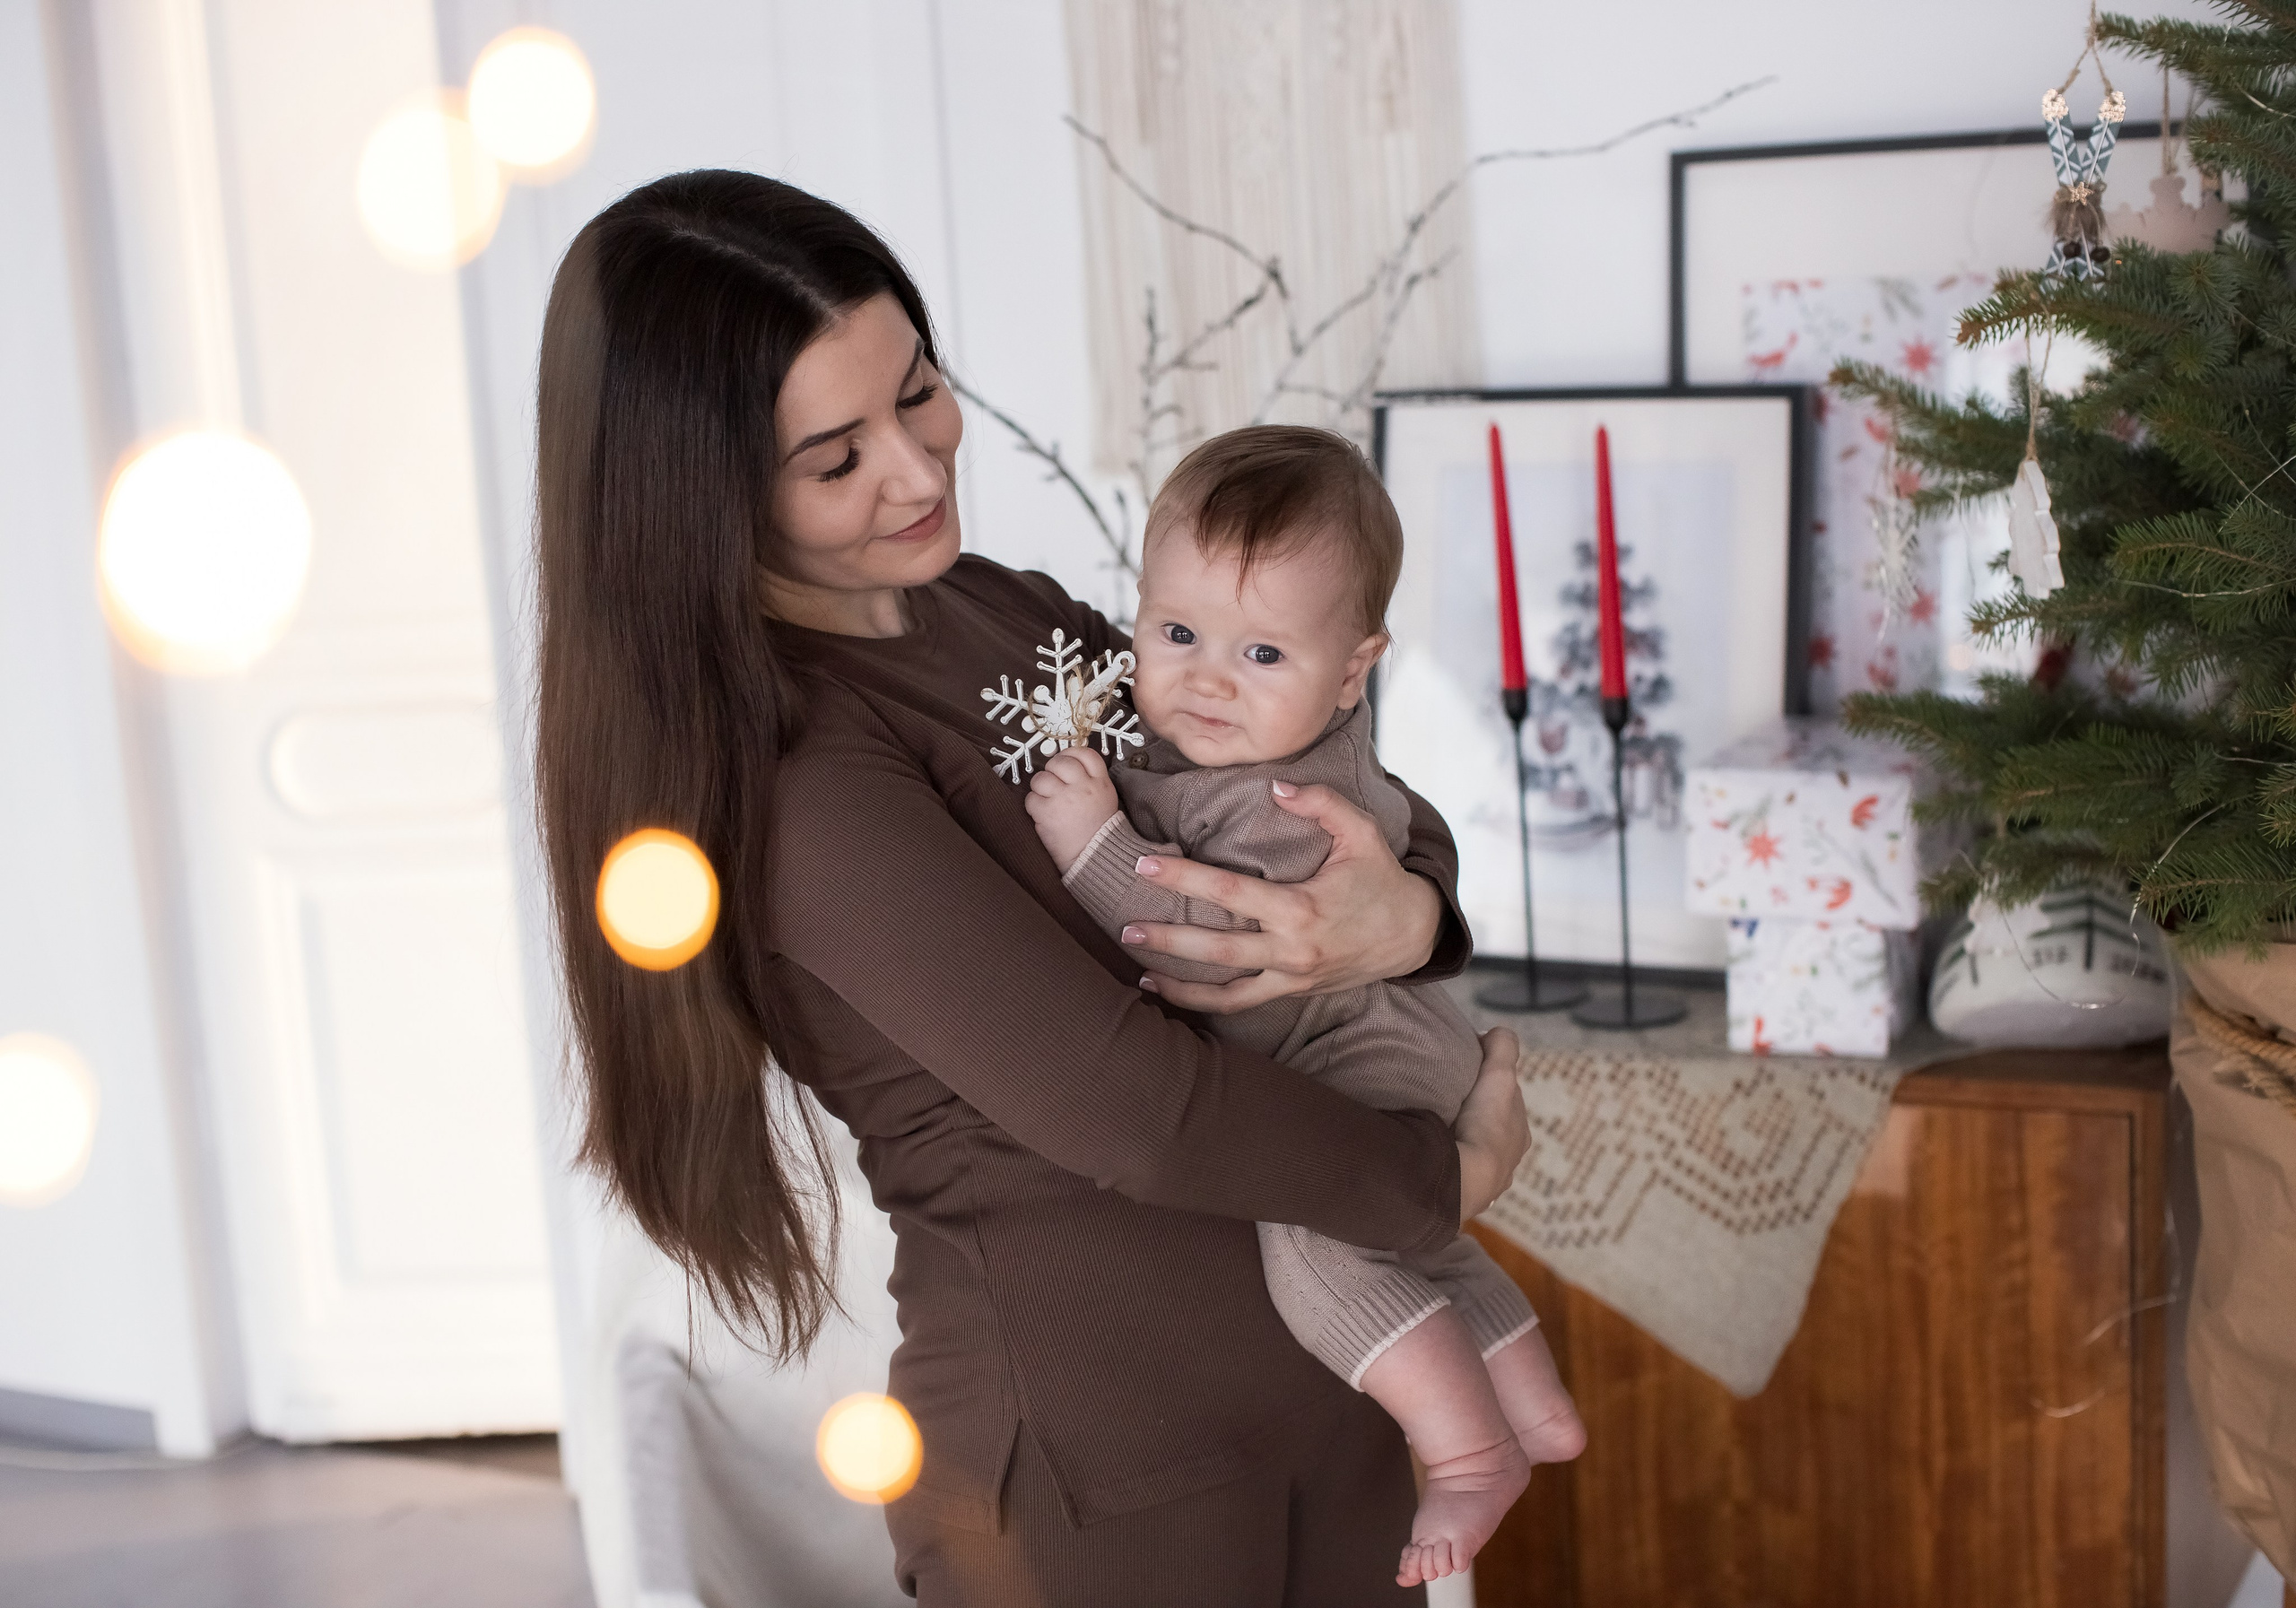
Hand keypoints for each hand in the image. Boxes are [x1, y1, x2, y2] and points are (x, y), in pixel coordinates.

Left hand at [1025, 747, 1120, 872]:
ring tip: (1046, 800)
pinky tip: (1042, 814)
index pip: (1086, 754)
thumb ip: (1091, 781)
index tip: (1065, 760)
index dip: (1071, 753)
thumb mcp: (1106, 800)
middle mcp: (1083, 787)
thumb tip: (1070, 766)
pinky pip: (1031, 799)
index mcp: (1101, 783)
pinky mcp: (1047, 813)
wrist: (1094, 858)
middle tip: (1052, 782)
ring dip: (1040, 788)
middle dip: (1052, 770)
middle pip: (1060, 762)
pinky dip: (1033, 806)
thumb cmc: (1098, 832)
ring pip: (1041, 778)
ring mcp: (1064, 798)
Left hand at [1128, 779, 1441, 1012]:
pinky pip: (1241, 1003)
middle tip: (1125, 923)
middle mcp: (1292, 948)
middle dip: (1168, 938)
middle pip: (1218, 947)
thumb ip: (1320, 804)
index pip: (1229, 892)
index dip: (1184, 879)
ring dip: (1177, 979)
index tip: (1145, 866)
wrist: (1413, 935)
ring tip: (1134, 966)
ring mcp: (1291, 976)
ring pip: (1224, 986)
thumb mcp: (1362, 832)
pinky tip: (1167, 992)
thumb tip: (1275, 786)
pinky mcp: (1292, 991)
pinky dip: (1202, 1001)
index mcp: (1302, 907)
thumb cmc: (1381, 878)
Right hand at [1454, 1029, 1528, 1225]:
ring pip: (1473, 1155)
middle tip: (1447, 1100)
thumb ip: (1503, 1048)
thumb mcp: (1499, 1075)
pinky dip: (1447, 1163)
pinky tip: (1432, 1156)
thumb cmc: (1486, 1125)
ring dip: (1460, 1142)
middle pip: (1492, 1130)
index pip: (1507, 1103)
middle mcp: (1508, 1162)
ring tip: (1435, 1128)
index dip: (1491, 1087)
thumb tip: (1496, 1032)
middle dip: (1475, 1116)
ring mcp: (1486, 1185)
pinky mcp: (1462, 1199)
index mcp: (1519, 1134)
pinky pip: (1454, 1175)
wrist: (1465, 1178)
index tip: (1468, 1077)